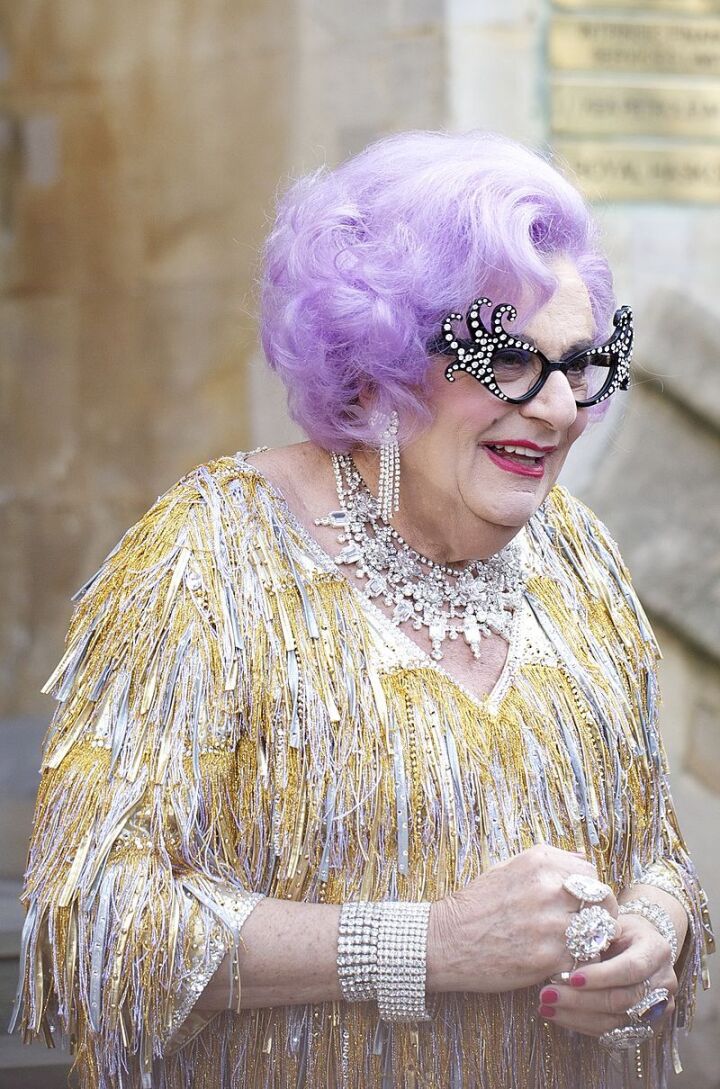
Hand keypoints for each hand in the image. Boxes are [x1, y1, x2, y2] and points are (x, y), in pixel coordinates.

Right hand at [428, 844, 618, 993]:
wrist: (446, 940)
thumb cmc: (476, 904)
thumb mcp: (508, 868)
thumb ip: (549, 862)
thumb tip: (582, 857)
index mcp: (539, 862)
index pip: (591, 874)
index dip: (591, 891)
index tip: (584, 904)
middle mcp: (548, 888)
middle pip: (602, 901)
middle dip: (600, 916)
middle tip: (588, 928)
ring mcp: (550, 923)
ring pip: (598, 931)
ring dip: (592, 941)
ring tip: (575, 946)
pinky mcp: (548, 957)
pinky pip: (583, 959)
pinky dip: (578, 963)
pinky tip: (562, 962)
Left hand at [536, 914, 677, 1036]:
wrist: (642, 943)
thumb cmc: (620, 929)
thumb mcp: (610, 923)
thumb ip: (596, 937)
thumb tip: (564, 953)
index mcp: (656, 951)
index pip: (631, 968)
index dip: (601, 976)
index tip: (571, 977)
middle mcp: (663, 982)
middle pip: (623, 999)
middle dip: (581, 1000)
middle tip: (548, 995)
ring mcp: (658, 1008)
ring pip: (616, 1021)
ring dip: (577, 1017)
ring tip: (546, 1008)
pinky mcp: (646, 1025)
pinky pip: (613, 1031)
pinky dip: (583, 1024)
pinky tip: (559, 1016)